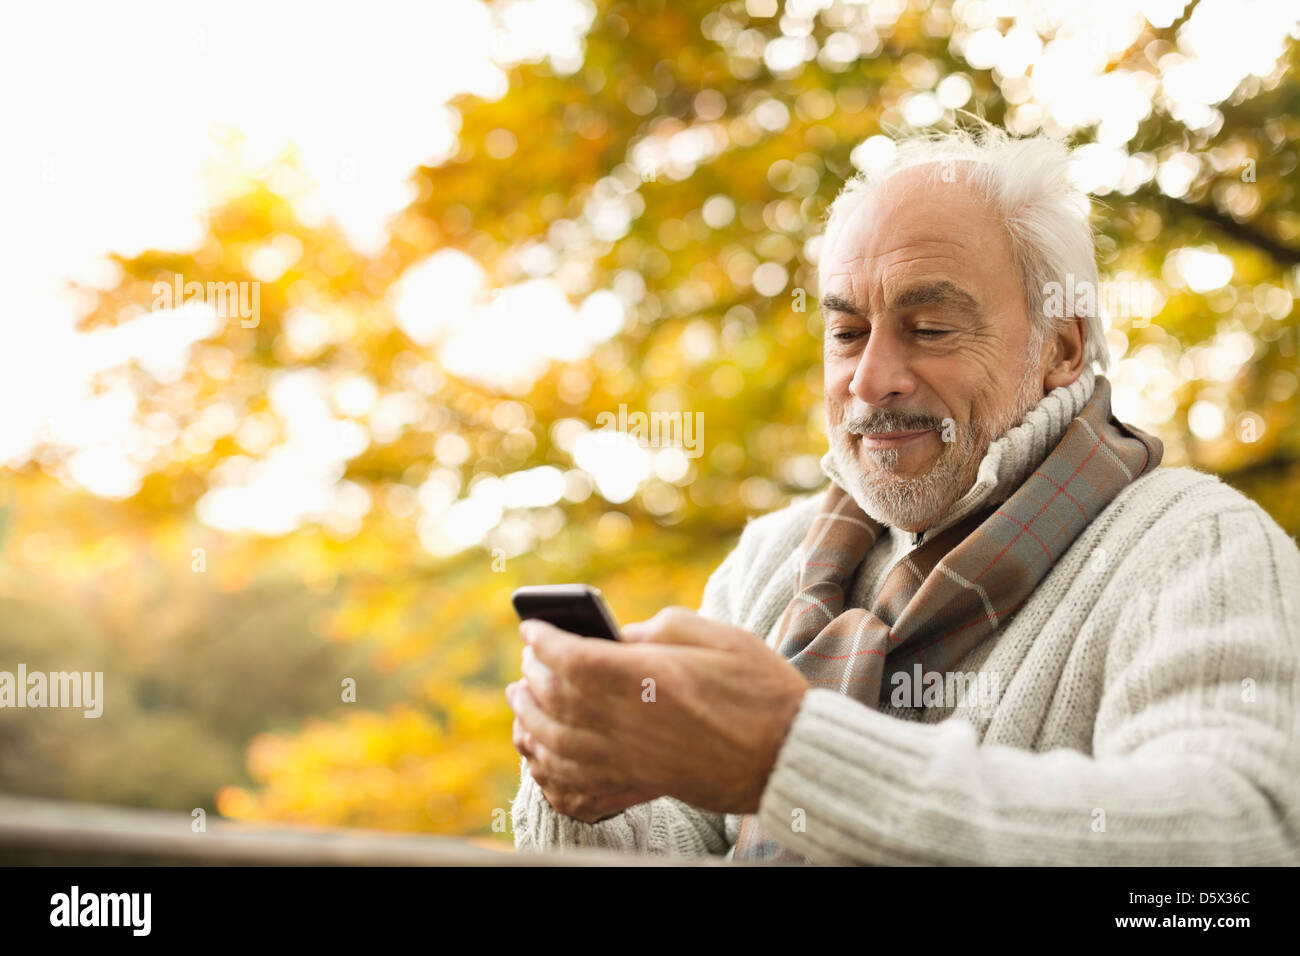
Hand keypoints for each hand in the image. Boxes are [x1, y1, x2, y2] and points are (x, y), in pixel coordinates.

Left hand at [505, 607, 808, 819]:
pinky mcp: (638, 785)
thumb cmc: (759, 689)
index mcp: (648, 678)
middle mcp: (630, 721)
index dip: (543, 640)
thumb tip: (621, 636)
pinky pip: (576, 783)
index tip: (531, 627)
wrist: (786, 756)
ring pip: (557, 744)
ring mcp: (630, 759)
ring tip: (520, 702)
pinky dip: (549, 770)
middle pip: (556, 699)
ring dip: (529, 720)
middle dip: (532, 676)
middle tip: (526, 660)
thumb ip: (662, 627)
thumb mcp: (718, 636)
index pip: (572, 657)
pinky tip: (540, 755)